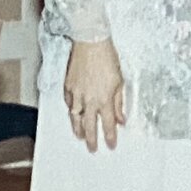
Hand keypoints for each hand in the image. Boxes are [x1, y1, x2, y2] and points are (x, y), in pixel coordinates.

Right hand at [62, 38, 127, 152]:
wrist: (90, 42)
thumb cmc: (107, 58)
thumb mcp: (120, 81)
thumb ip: (119, 102)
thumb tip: (122, 118)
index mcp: (105, 99)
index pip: (108, 124)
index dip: (110, 137)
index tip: (111, 145)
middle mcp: (90, 100)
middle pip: (90, 126)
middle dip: (91, 139)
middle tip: (92, 149)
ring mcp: (77, 94)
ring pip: (76, 118)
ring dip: (78, 129)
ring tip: (79, 136)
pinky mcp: (68, 86)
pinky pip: (69, 104)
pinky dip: (72, 111)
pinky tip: (73, 115)